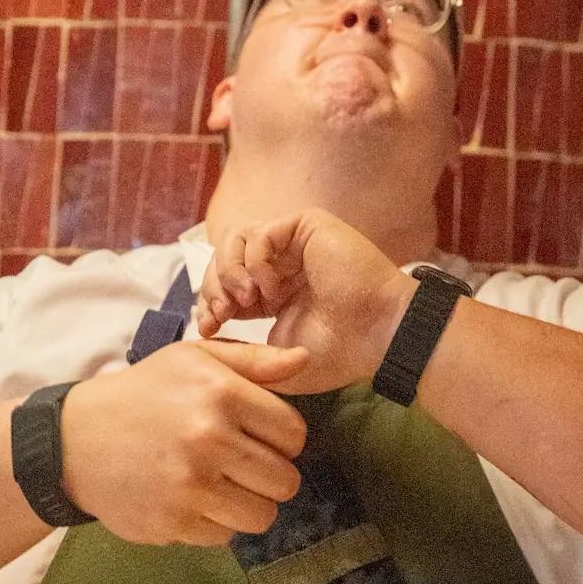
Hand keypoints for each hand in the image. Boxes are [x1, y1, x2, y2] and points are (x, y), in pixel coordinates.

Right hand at [60, 339, 308, 545]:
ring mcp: (191, 485)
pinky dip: (216, 523)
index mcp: (222, 393)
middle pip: (285, 481)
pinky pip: (226, 536)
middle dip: (271, 475)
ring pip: (262, 516)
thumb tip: (305, 359)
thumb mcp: (195, 358)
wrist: (77, 438)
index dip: (284, 438)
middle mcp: (210, 439)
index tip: (260, 436)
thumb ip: (255, 360)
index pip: (294, 433)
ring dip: (248, 503)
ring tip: (222, 484)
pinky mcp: (174, 523)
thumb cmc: (145, 391)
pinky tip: (192, 498)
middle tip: (243, 464)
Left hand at [197, 209, 415, 391]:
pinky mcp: (307, 225)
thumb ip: (241, 348)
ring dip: (231, 270)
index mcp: (276, 291)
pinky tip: (270, 287)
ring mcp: (295, 243)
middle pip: (224, 256)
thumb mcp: (275, 358)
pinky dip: (255, 260)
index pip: (226, 282)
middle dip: (214, 286)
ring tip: (246, 299)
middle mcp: (283, 263)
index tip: (210, 328)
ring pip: (236, 238)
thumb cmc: (337, 352)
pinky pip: (260, 231)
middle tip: (222, 313)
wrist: (377, 335)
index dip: (210, 301)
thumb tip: (205, 338)